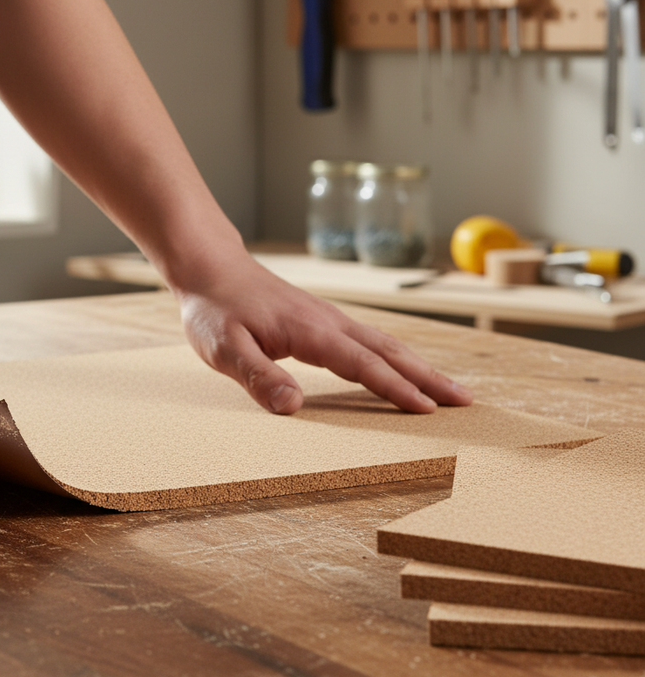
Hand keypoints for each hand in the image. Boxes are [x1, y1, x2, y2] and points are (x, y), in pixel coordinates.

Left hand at [177, 256, 471, 414]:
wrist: (210, 266)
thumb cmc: (214, 308)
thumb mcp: (224, 347)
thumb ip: (258, 376)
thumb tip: (293, 407)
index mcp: (311, 331)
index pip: (363, 364)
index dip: (396, 388)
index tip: (428, 410)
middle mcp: (328, 322)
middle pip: (389, 351)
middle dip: (428, 377)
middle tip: (465, 400)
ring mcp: (328, 318)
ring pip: (384, 343)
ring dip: (419, 366)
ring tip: (448, 388)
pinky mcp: (321, 319)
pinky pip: (369, 339)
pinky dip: (395, 356)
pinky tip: (401, 366)